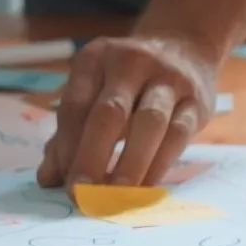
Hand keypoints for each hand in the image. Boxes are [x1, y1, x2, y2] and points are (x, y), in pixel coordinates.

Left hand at [38, 35, 217, 188]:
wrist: (185, 49)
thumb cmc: (128, 81)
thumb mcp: (94, 92)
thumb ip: (68, 134)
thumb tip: (48, 179)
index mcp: (95, 58)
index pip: (76, 105)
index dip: (68, 147)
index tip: (65, 183)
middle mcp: (132, 62)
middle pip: (110, 112)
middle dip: (94, 156)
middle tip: (85, 195)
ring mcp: (169, 78)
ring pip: (149, 122)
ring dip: (131, 163)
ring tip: (117, 196)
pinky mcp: (196, 100)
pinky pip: (178, 134)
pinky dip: (160, 163)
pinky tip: (146, 185)